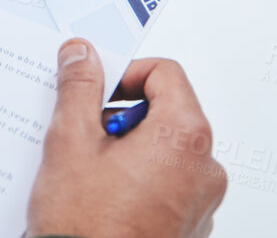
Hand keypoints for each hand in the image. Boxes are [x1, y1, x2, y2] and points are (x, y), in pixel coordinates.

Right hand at [27, 41, 225, 237]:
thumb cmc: (88, 226)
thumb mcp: (71, 140)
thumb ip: (80, 87)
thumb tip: (82, 55)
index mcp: (186, 137)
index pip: (165, 73)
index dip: (126, 73)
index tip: (99, 88)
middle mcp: (205, 169)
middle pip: (169, 111)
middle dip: (126, 115)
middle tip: (89, 134)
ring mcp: (201, 203)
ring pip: (168, 151)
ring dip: (133, 149)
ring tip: (95, 171)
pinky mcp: (190, 228)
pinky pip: (171, 185)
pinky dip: (143, 180)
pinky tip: (107, 196)